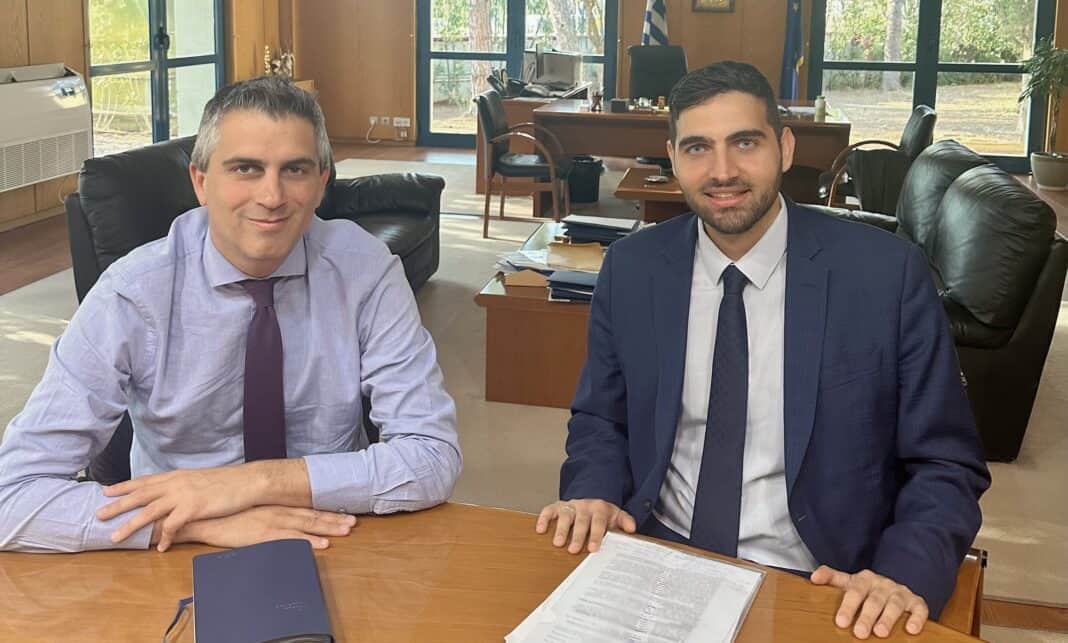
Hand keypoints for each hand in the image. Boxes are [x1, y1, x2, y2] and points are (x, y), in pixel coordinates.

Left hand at [97, 462, 302, 550]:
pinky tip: (160, 549)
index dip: (125, 486)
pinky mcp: (193, 508)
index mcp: (177, 476)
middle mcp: (176, 483)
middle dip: (118, 505)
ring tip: (116, 537)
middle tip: (98, 514)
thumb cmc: (228, 482)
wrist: (248, 481)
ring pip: (149, 511)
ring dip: (131, 525)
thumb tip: (173, 493)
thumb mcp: (200, 479)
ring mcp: (184, 495)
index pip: (145, 481)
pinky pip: (173, 526)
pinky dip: (165, 538)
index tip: (107, 490)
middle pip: (140, 495)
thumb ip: (184, 485)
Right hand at [167, 506, 356, 550]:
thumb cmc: (226, 516)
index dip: (327, 511)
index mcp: (275, 506)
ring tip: (346, 530)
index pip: (306, 508)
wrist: (205, 517)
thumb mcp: (251, 512)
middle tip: (353, 522)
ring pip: (306, 525)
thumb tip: (284, 520)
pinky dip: (307, 541)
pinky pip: (290, 539)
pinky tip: (321, 544)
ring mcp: (272, 522)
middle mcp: (277, 511)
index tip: (344, 513)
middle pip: (312, 515)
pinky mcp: (263, 535)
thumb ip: (268, 515)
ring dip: (328, 528)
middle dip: (334, 519)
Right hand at [535, 499, 635, 553]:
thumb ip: (625, 521)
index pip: (598, 522)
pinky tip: (540, 529)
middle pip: (581, 521)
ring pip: (565, 516)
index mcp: (600, 509)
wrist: (591, 497)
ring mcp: (570, 505)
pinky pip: (549, 510)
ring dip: (561, 529)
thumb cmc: (603, 514)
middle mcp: (584, 506)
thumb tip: (632, 529)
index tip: (593, 549)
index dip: (596, 535)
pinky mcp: (558, 506)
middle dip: (577, 536)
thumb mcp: (616, 515)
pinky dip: (543, 518)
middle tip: (573, 550)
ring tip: (557, 543)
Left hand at [810, 566, 928, 638]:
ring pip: (895, 604)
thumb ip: (831, 578)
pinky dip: (917, 618)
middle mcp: (883, 584)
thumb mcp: (848, 582)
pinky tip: (911, 629)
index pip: (854, 591)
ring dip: (888, 619)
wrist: (892, 586)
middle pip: (874, 600)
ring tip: (880, 633)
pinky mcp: (916, 602)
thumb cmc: (866, 589)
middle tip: (859, 633)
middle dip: (866, 617)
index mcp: (864, 579)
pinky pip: (919, 609)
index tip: (840, 622)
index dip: (848, 607)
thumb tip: (813, 578)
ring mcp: (900, 592)